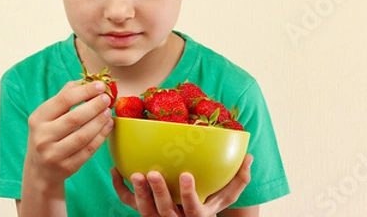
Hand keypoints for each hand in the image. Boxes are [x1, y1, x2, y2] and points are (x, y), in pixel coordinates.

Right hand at [24, 80, 113, 187]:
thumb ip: (64, 97)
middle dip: (95, 106)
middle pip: (75, 118)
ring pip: (83, 135)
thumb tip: (85, 81)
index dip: (85, 91)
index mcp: (38, 119)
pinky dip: (101, 136)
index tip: (101, 86)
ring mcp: (54, 154)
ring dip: (100, 121)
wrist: (39, 170)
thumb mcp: (47, 116)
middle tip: (107, 98)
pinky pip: (88, 150)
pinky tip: (108, 126)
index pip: (64, 100)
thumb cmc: (47, 135)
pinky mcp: (67, 167)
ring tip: (109, 111)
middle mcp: (43, 137)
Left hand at [111, 154, 253, 216]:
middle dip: (158, 194)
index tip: (185, 175)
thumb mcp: (225, 195)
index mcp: (197, 216)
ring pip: (145, 211)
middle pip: (164, 212)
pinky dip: (120, 188)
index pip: (193, 209)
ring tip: (135, 173)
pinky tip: (116, 169)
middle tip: (152, 174)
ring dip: (137, 192)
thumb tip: (250, 156)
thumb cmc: (210, 202)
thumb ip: (238, 179)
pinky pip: (128, 203)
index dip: (188, 194)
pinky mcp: (144, 212)